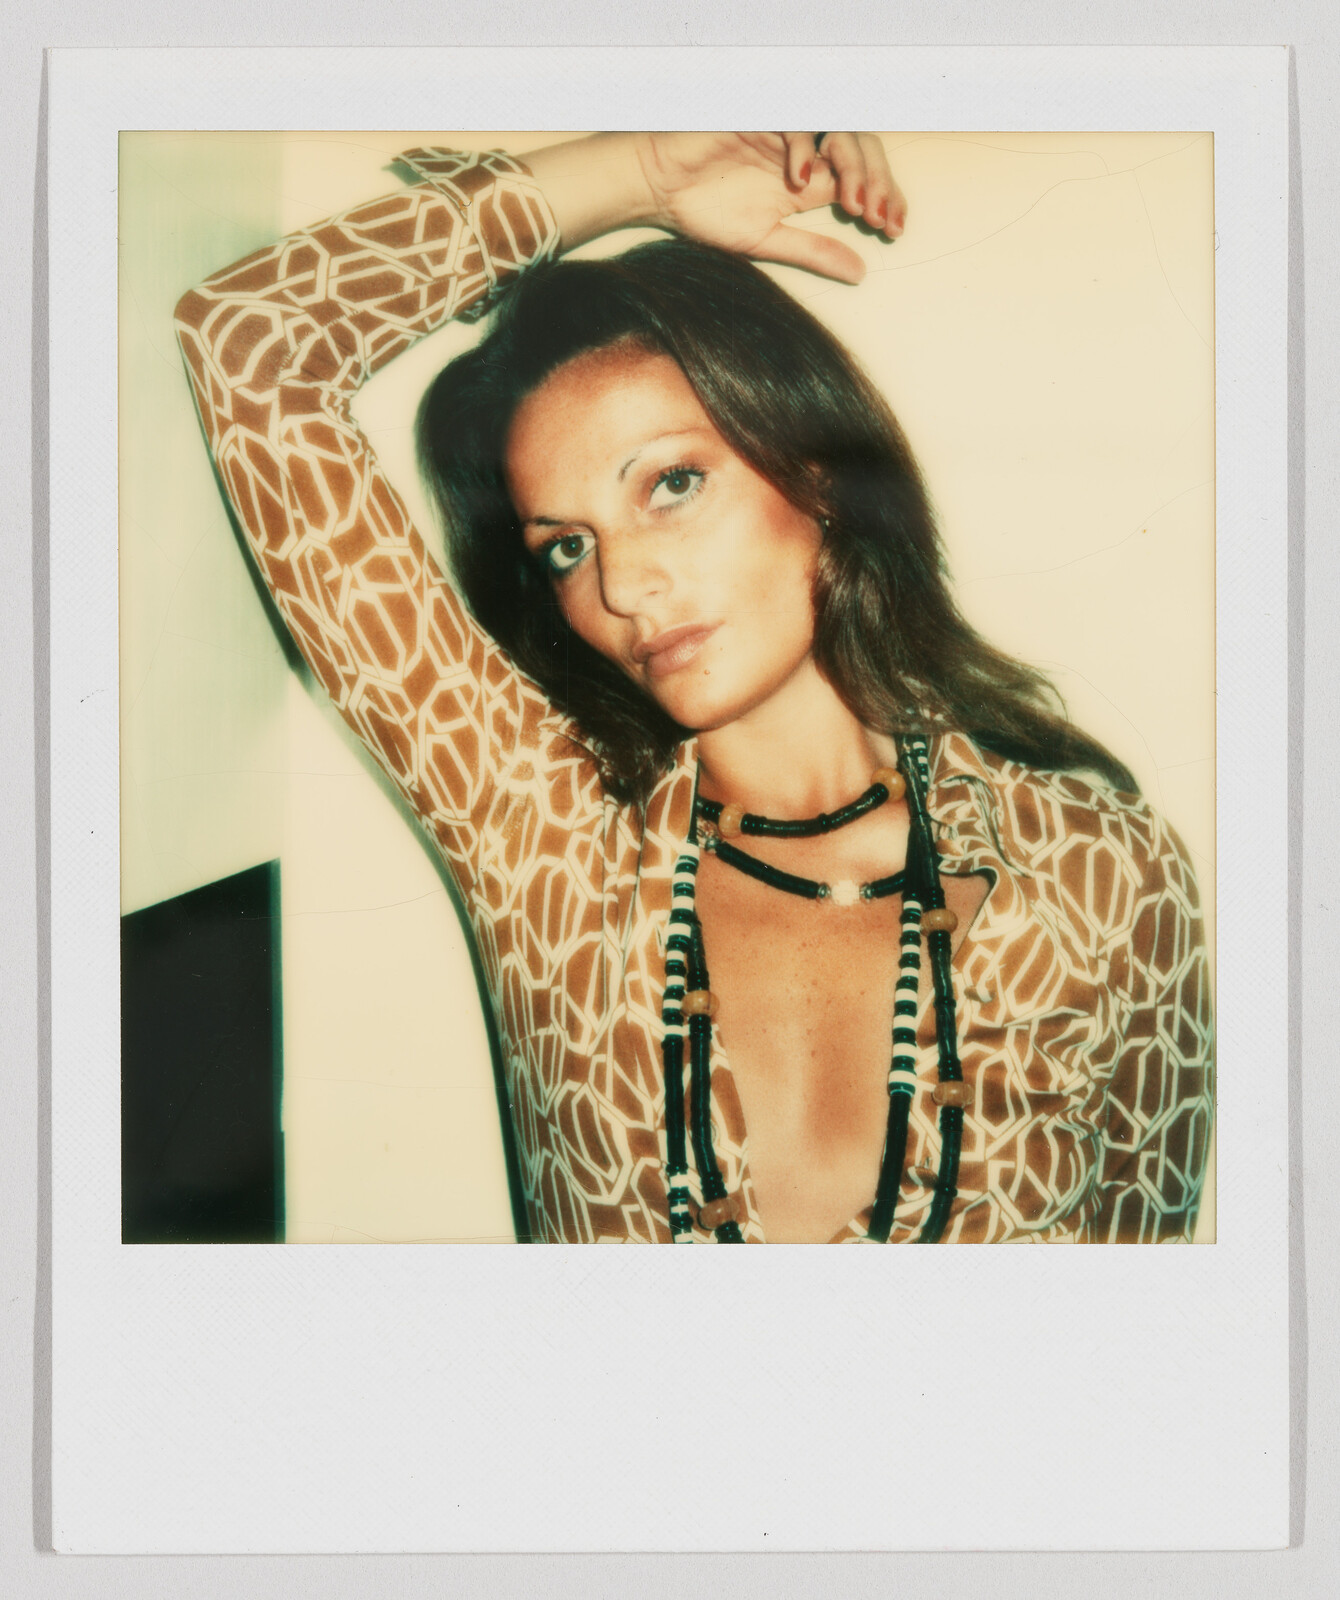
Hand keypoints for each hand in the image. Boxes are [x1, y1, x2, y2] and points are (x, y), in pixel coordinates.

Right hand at [634, 131, 905, 283]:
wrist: (656, 190)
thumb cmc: (703, 213)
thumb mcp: (766, 242)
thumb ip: (813, 252)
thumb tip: (861, 272)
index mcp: (811, 185)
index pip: (863, 182)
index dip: (885, 200)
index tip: (893, 230)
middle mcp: (805, 156)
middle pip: (861, 153)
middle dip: (877, 184)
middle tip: (878, 218)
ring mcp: (787, 134)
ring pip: (839, 133)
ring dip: (853, 166)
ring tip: (853, 202)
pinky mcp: (764, 117)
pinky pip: (798, 124)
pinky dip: (806, 149)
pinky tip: (802, 179)